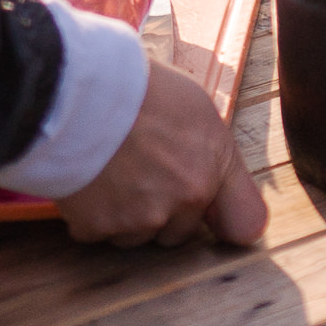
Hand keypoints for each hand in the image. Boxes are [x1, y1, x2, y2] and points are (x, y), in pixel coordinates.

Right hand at [56, 64, 268, 249]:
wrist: (79, 93)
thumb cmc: (138, 89)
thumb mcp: (195, 109)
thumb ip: (210, 154)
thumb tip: (210, 176)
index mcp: (214, 167)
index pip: (245, 223)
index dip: (227, 222)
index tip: (214, 218)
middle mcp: (184, 198)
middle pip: (178, 232)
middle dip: (162, 212)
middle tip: (138, 174)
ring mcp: (140, 218)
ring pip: (135, 236)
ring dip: (123, 215)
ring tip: (110, 171)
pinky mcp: (98, 227)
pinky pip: (95, 232)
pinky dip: (88, 214)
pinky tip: (87, 180)